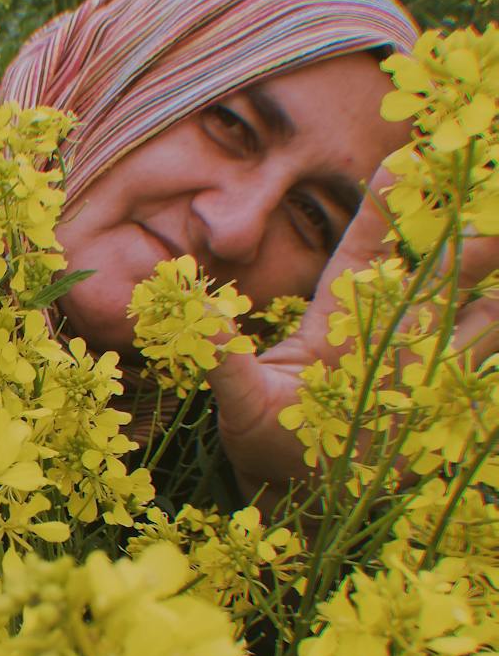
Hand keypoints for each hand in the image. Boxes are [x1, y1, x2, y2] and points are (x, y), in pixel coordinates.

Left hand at [206, 168, 498, 506]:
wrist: (295, 498)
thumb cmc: (265, 441)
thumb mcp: (240, 397)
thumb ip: (220, 351)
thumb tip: (187, 302)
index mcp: (340, 316)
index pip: (368, 248)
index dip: (388, 206)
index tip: (407, 157)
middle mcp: (391, 332)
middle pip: (441, 265)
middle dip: (468, 230)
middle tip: (485, 194)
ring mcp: (425, 367)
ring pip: (480, 308)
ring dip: (497, 277)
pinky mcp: (446, 407)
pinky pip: (489, 364)